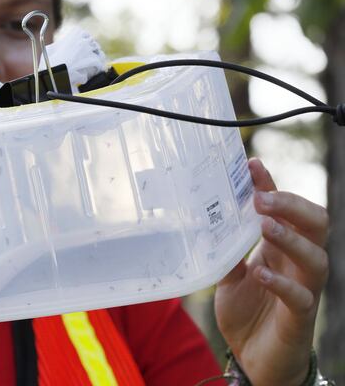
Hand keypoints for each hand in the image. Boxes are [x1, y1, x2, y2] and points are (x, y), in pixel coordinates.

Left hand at [215, 158, 328, 385]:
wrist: (252, 358)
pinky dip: (282, 283)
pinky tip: (261, 273)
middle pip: (314, 224)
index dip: (271, 185)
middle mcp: (297, 263)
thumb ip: (225, 253)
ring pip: (315, 256)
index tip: (251, 165)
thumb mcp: (228, 278)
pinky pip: (300, 296)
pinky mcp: (299, 317)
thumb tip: (208, 224)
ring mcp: (303, 289)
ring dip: (290, 238)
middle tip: (261, 196)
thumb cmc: (246, 313)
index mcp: (279, 248)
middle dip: (291, 205)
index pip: (283, 209)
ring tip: (265, 224)